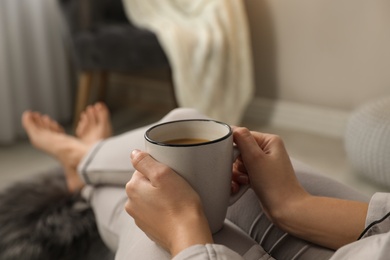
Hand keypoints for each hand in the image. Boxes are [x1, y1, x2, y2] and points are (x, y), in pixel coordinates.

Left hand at [125, 150, 212, 255]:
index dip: (160, 168)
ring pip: (151, 197)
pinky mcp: (150, 227)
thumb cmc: (179, 205)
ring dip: (162, 196)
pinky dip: (164, 209)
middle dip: (160, 182)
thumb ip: (145, 161)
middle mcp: (132, 203)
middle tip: (176, 186)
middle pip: (146, 183)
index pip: (144, 168)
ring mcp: (140, 217)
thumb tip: (134, 153)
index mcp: (133, 187)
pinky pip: (156, 211)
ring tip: (177, 199)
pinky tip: (175, 210)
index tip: (171, 174)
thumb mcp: (163, 174)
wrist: (188, 235)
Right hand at [232, 128, 367, 248]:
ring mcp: (264, 164)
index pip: (243, 136)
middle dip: (236, 164)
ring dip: (237, 174)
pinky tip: (242, 187)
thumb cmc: (274, 185)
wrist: (285, 209)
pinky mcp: (260, 176)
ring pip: (239, 163)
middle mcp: (268, 150)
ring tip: (245, 182)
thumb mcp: (255, 158)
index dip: (234, 147)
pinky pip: (243, 173)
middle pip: (239, 150)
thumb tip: (233, 128)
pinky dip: (240, 180)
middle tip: (243, 173)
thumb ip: (243, 140)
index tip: (231, 157)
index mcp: (269, 141)